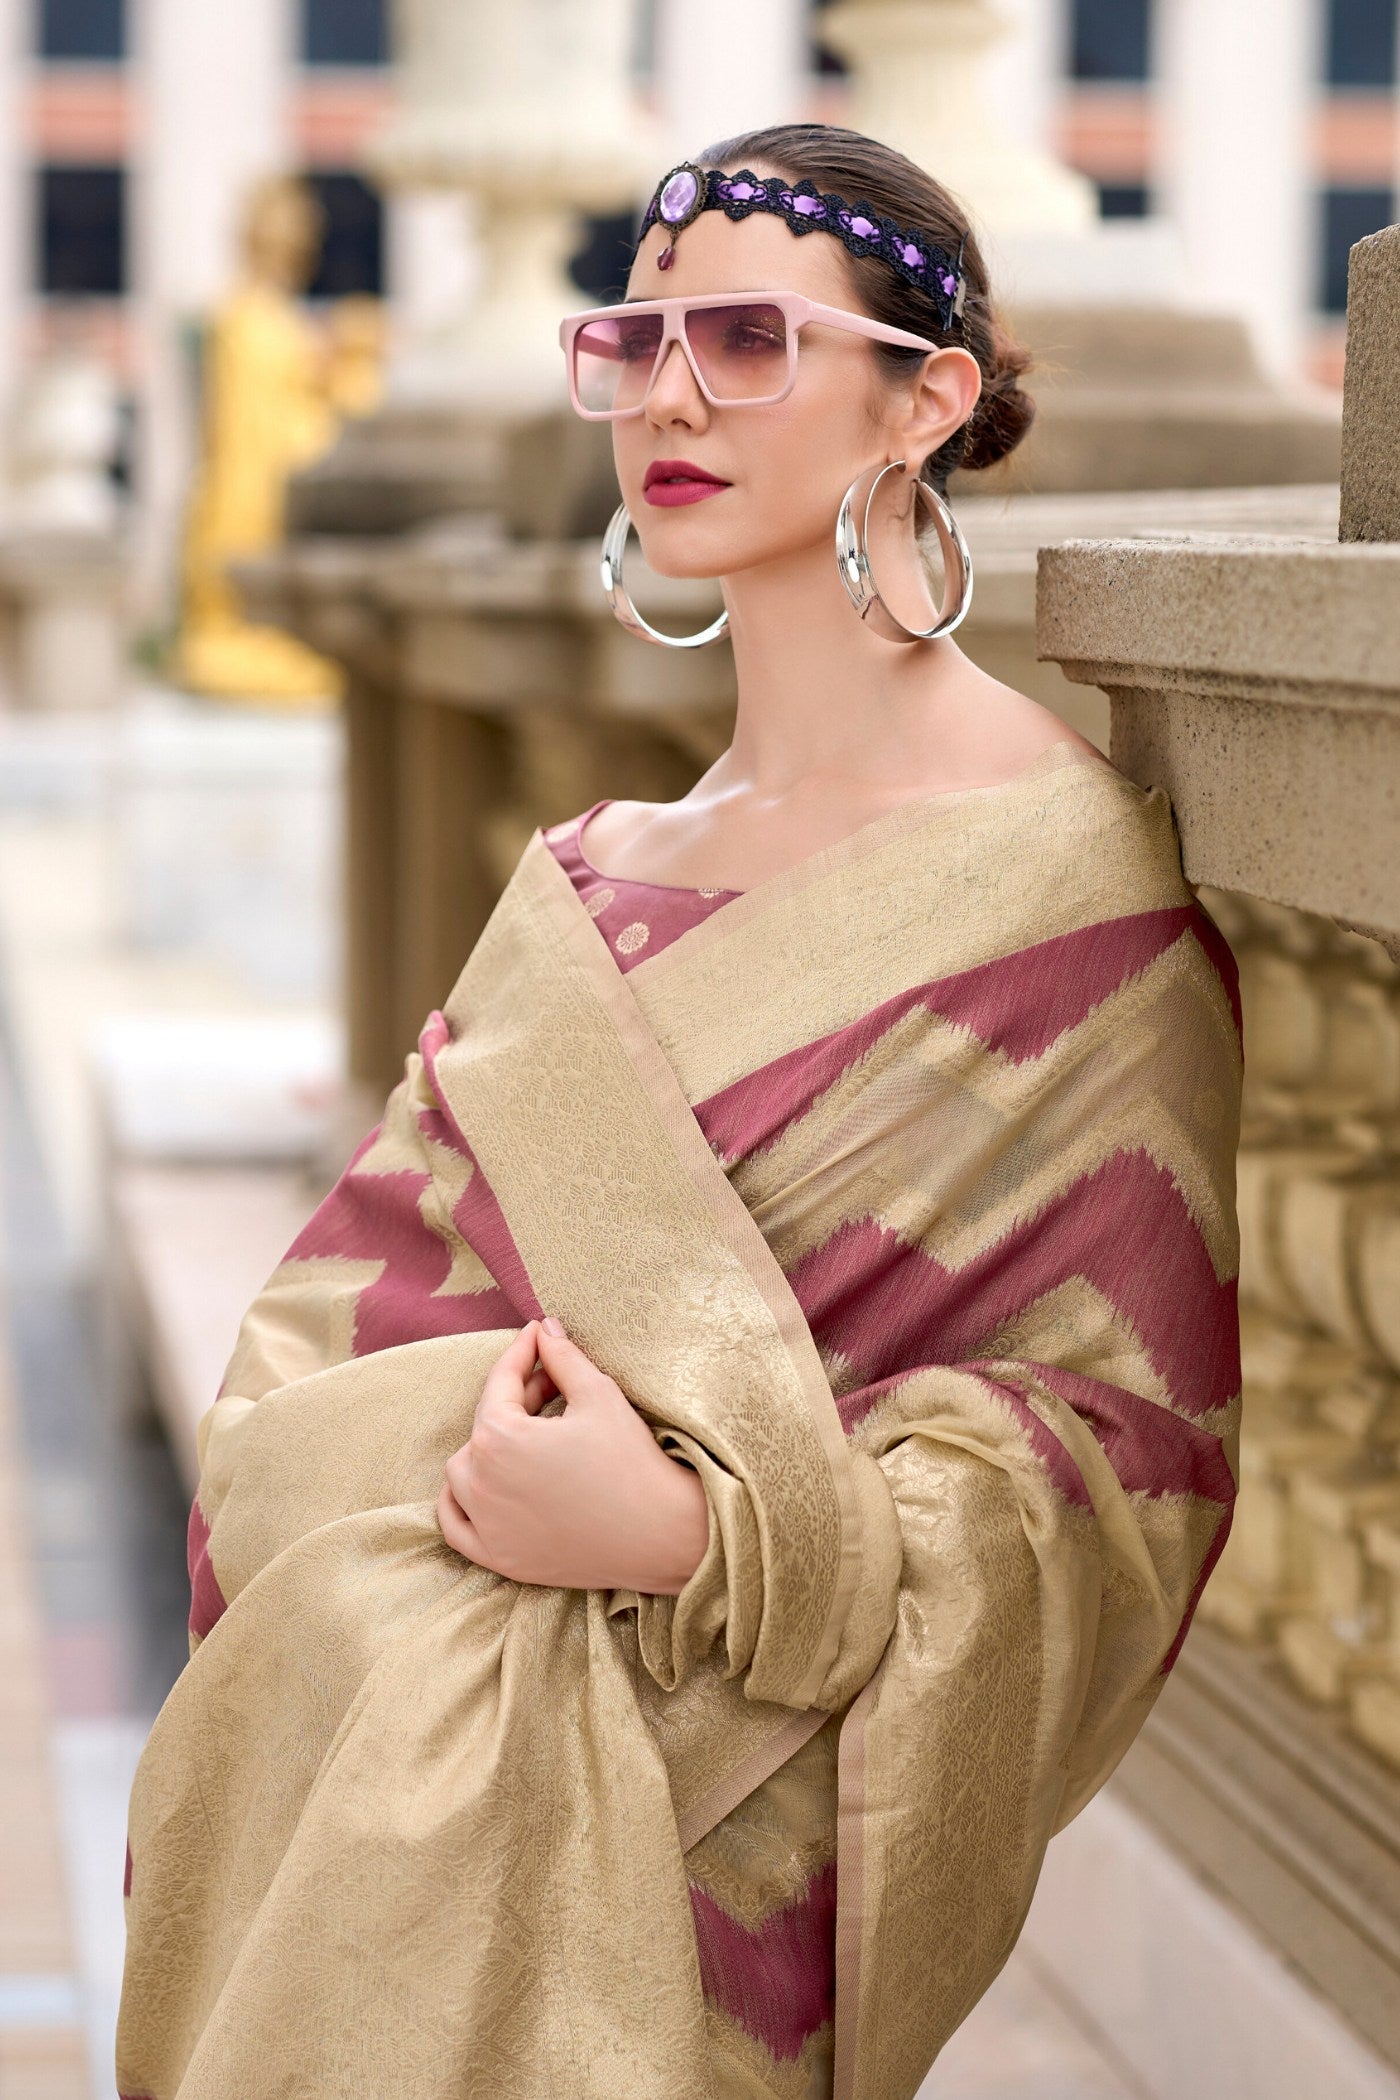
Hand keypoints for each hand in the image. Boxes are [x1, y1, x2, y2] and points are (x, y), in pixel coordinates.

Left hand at [436, 1319, 709, 1593]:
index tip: (537, 1334)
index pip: (500, 1383)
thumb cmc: (630, 1461)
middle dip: (515, 1400)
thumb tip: (545, 1329)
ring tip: (526, 1435)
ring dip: (485, 1449)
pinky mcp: (499, 1558)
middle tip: (553, 1386)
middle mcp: (480, 1484)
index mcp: (499, 1439)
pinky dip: (461, 1503)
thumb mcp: (598, 1394)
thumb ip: (562, 1357)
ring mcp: (486, 1526)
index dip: (521, 1351)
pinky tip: (486, 1484)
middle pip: (484, 1426)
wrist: (660, 1534)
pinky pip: (456, 1525)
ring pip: (463, 1473)